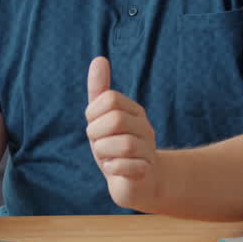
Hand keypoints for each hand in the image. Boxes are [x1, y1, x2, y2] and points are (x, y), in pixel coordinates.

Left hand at [84, 56, 159, 210]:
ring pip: (124, 144)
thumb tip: (99, 59)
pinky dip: (113, 168)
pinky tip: (114, 169)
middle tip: (99, 144)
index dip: (93, 113)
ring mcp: (149, 150)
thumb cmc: (115, 146)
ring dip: (105, 152)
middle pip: (115, 119)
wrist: (138, 182)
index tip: (95, 126)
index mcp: (134, 110)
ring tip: (107, 157)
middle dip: (97, 134)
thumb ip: (99, 90)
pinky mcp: (146, 172)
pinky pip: (127, 166)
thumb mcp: (103, 118)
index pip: (109, 99)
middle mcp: (146, 127)